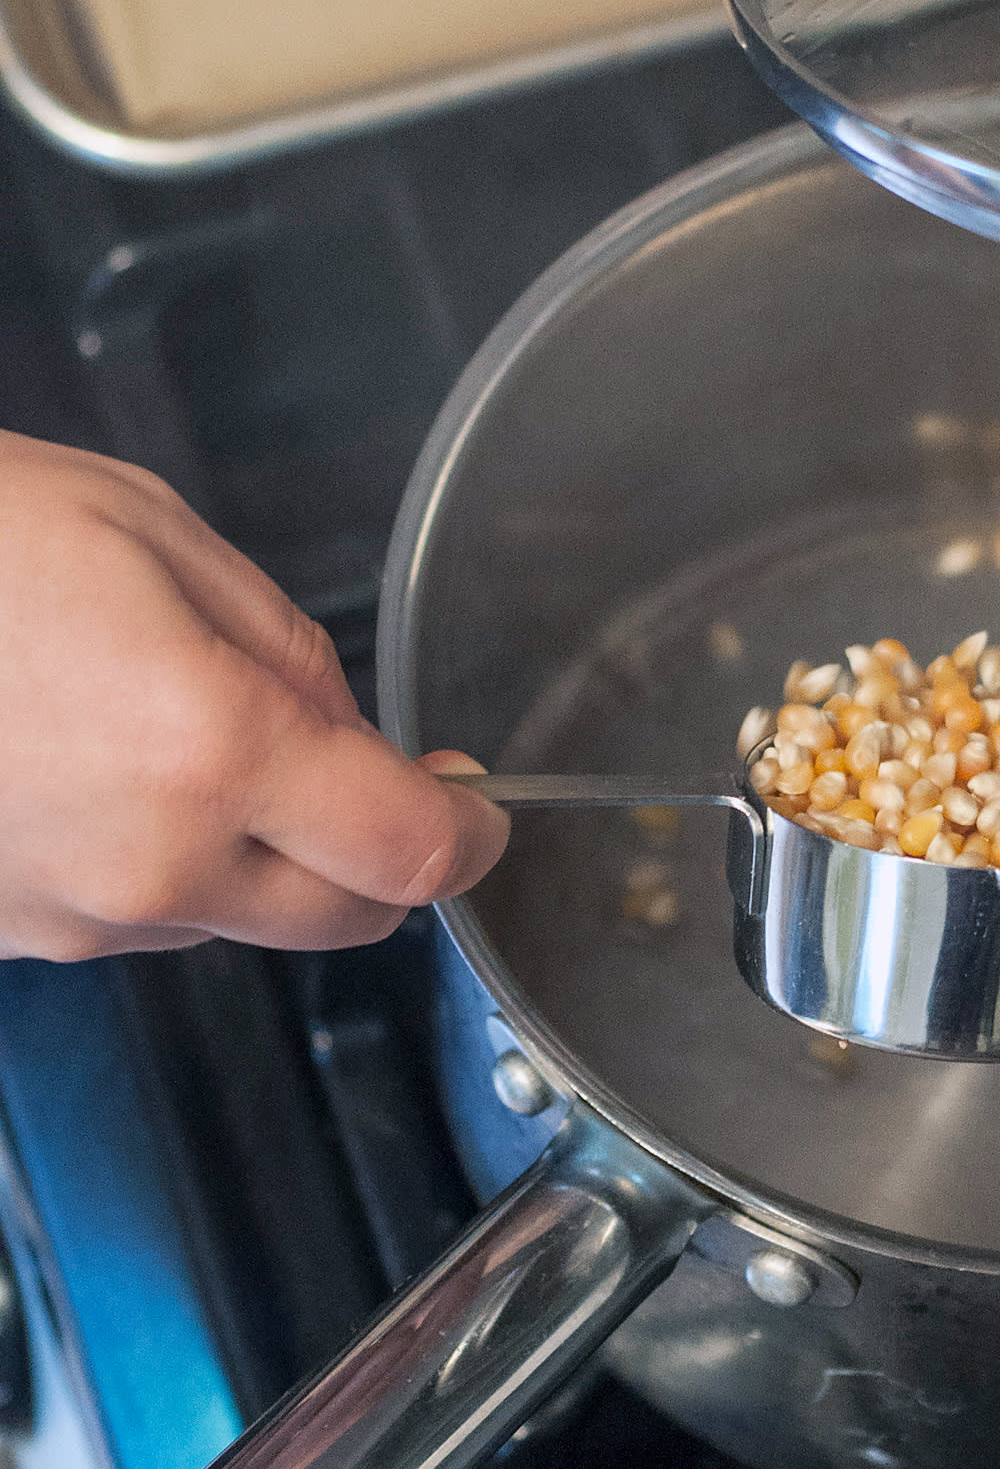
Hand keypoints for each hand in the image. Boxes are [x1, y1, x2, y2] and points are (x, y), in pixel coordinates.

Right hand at [0, 431, 508, 960]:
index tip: (483, 811)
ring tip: (172, 725)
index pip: (410, 852)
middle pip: (344, 918)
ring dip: (255, 850)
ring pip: (232, 917)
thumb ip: (284, 651)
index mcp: (210, 750)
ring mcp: (68, 915)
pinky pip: (131, 913)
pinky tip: (98, 763)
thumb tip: (352, 735)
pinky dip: (155, 857)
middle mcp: (149, 863)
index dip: (473, 836)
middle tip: (367, 775)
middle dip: (380, 857)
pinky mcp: (5, 933)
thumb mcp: (152, 535)